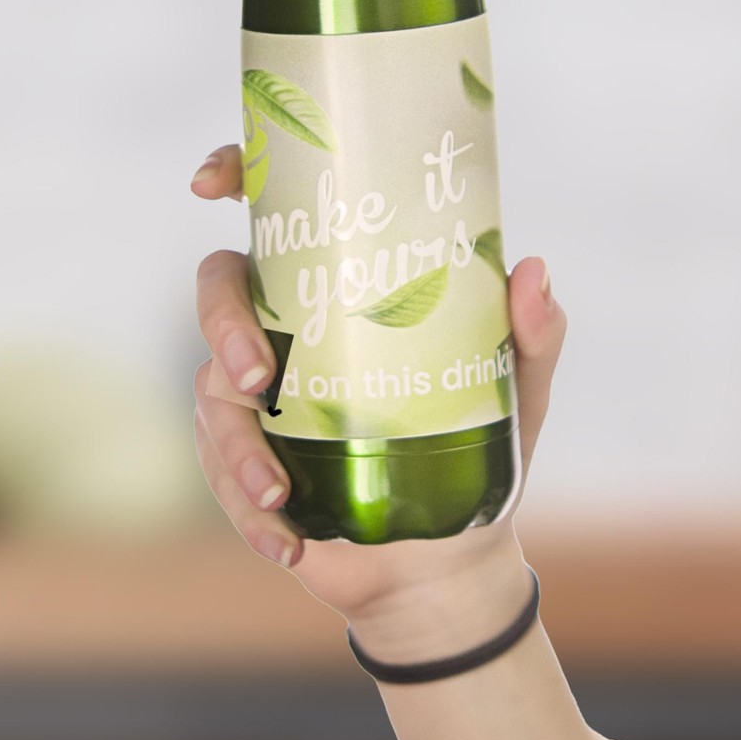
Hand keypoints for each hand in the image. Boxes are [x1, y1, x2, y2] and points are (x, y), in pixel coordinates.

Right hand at [190, 144, 567, 658]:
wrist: (447, 561)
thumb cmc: (475, 451)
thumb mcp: (514, 392)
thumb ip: (529, 335)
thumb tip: (533, 271)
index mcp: (333, 286)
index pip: (268, 213)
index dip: (229, 178)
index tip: (207, 184)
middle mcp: (281, 328)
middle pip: (216, 291)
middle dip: (223, 327)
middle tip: (261, 379)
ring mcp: (251, 397)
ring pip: (210, 392)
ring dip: (236, 446)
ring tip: (277, 493)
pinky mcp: (237, 463)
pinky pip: (217, 472)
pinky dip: (248, 512)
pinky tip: (286, 541)